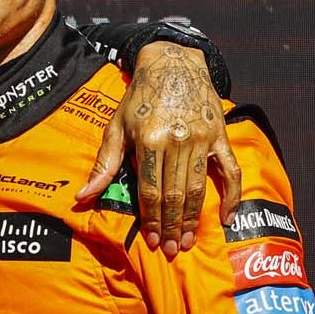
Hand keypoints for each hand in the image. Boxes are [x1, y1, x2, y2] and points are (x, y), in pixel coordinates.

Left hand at [75, 42, 240, 256]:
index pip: (151, 191)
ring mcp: (203, 139)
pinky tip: (226, 217)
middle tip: (171, 250)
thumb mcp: (116, 127)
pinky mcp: (220, 136)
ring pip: (199, 188)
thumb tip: (83, 197)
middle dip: (171, 226)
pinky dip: (232, 195)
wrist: (174, 63)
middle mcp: (179, 141)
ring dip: (193, 218)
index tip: (152, 241)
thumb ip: (104, 165)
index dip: (151, 219)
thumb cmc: (139, 98)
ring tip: (188, 241)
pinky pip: (230, 170)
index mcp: (150, 140)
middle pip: (175, 194)